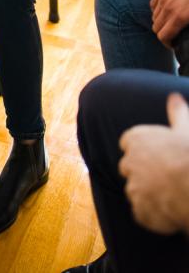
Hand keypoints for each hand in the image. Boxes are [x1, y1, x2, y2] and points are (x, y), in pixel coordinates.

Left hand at [119, 93, 188, 234]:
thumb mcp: (185, 128)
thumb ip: (177, 112)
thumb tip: (174, 97)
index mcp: (136, 139)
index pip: (128, 143)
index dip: (139, 149)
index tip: (152, 154)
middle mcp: (129, 162)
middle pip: (128, 166)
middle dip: (140, 171)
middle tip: (161, 176)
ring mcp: (132, 188)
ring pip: (135, 191)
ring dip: (146, 193)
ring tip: (167, 196)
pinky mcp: (139, 210)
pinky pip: (141, 213)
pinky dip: (151, 214)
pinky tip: (167, 212)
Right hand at [150, 0, 188, 45]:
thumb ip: (188, 24)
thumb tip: (187, 33)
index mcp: (179, 17)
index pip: (163, 36)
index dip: (168, 43)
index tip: (174, 44)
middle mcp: (168, 8)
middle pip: (156, 28)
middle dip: (164, 34)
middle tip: (173, 35)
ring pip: (154, 16)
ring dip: (160, 22)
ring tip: (170, 22)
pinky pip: (153, 4)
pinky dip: (157, 10)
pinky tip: (166, 10)